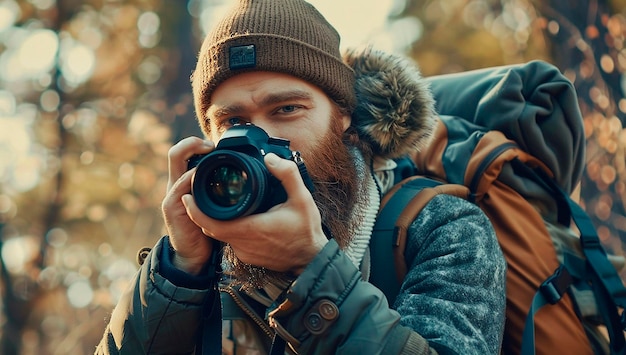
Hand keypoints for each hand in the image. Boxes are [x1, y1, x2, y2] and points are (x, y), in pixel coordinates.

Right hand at [162, 137, 214, 274]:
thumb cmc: (208, 228)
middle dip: (193, 143)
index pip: (186, 153)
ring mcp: (173, 195)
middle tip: (212, 145)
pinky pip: (180, 186)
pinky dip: (192, 176)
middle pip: (177, 152)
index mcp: (187, 182)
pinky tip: (203, 174)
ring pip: (176, 162)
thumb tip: (248, 177)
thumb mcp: (216, 204)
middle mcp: (177, 184)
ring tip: (210, 152)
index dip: (198, 143)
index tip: (216, 144)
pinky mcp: (172, 207)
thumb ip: (223, 190)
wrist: (194, 255)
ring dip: (193, 153)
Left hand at [181, 153, 327, 274]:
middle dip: (201, 210)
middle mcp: (243, 243)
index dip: (195, 210)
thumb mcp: (302, 198)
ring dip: (215, 219)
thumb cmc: (306, 230)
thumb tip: (270, 158)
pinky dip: (228, 228)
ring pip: (220, 234)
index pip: (211, 222)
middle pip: (210, 227)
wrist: (311, 260)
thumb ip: (287, 174)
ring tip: (216, 200)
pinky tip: (235, 216)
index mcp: (251, 228)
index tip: (187, 195)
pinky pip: (230, 240)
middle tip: (198, 191)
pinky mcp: (247, 257)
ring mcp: (244, 252)